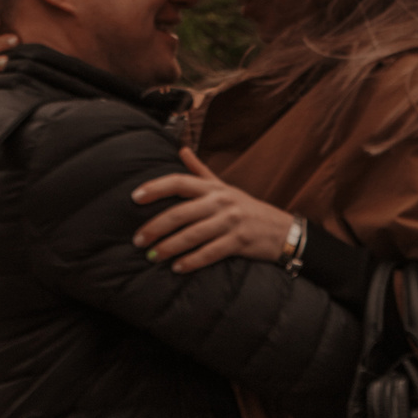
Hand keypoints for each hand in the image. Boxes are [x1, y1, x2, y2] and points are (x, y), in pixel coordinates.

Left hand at [133, 149, 294, 272]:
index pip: (180, 182)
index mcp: (214, 188)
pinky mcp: (239, 242)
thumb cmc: (247, 208)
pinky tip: (177, 268)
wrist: (282, 230)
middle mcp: (221, 202)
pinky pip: (210, 252)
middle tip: (138, 240)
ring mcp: (231, 222)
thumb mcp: (225, 187)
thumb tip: (181, 149)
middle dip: (155, 227)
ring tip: (152, 256)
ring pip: (193, 235)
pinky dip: (192, 261)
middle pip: (181, 212)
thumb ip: (200, 171)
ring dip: (169, 247)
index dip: (156, 188)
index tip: (135, 197)